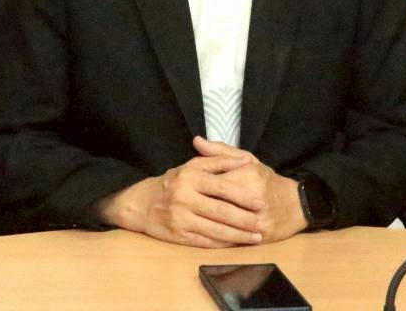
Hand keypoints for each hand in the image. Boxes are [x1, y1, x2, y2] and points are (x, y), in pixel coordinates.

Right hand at [95, 152, 266, 247]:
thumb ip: (219, 160)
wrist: (143, 204)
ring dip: (238, 235)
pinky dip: (223, 244)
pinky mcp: (179, 236)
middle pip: (221, 211)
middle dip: (245, 219)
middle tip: (262, 224)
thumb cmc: (174, 182)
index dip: (243, 196)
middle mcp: (184, 197)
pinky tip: (236, 244)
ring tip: (255, 237)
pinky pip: (206, 242)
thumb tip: (245, 160)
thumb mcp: (192, 165)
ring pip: (216, 229)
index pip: (222, 187)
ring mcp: (181, 218)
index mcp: (190, 177)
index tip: (260, 203)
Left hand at [192, 136, 308, 241]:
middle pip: (218, 203)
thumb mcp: (247, 159)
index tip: (183, 186)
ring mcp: (258, 219)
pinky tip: (205, 235)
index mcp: (249, 175)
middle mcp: (254, 197)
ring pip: (226, 223)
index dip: (197, 185)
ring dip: (205, 223)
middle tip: (181, 204)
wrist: (296, 204)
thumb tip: (196, 141)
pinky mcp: (261, 236)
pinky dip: (219, 238)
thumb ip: (220, 151)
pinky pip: (235, 239)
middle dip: (198, 205)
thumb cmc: (267, 180)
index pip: (216, 181)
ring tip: (190, 219)